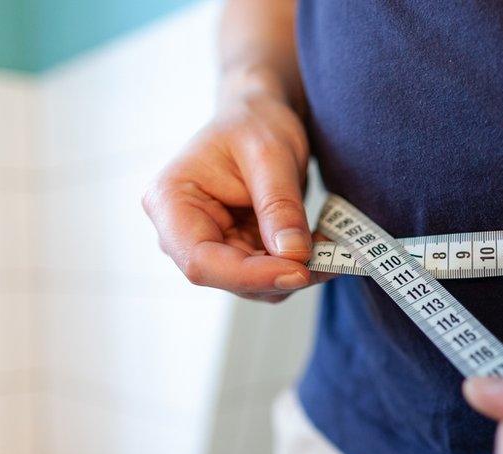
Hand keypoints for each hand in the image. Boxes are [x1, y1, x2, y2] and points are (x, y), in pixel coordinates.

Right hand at [143, 86, 316, 302]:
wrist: (259, 118)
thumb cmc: (254, 124)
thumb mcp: (270, 155)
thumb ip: (279, 205)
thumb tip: (294, 256)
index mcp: (170, 202)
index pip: (200, 261)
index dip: (249, 275)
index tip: (299, 270)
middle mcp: (181, 234)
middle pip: (228, 279)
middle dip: (281, 275)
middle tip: (333, 258)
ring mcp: (210, 248)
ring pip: (254, 286)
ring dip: (296, 274)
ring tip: (332, 246)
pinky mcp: (237, 255)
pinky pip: (269, 276)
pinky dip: (299, 268)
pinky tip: (322, 247)